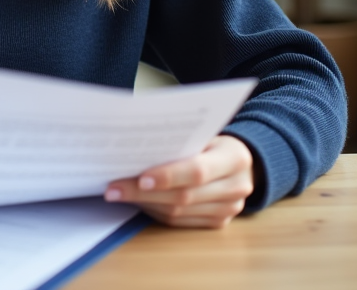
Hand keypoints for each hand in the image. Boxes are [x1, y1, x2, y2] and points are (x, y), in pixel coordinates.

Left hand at [104, 135, 254, 227]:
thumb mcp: (205, 133)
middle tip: (113, 189)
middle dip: (143, 193)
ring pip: (178, 212)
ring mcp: (229, 210)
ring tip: (118, 193)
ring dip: (144, 204)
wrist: (242, 164)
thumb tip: (135, 148)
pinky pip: (180, 222)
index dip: (167, 176)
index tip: (139, 177)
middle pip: (184, 196)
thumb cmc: (215, 143)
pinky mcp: (218, 223)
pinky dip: (155, 211)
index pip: (197, 171)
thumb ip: (181, 142)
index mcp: (234, 158)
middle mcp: (236, 187)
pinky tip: (137, 201)